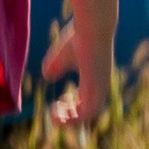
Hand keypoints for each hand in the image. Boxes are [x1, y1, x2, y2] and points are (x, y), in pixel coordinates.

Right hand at [42, 12, 110, 132]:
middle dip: (70, 117)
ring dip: (70, 120)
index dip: (72, 107)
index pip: (87, 102)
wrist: (92, 28)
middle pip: (88, 112)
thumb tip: (48, 77)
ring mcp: (100, 88)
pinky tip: (59, 110)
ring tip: (54, 117)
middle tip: (54, 112)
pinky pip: (89, 113)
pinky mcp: (98, 88)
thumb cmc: (78, 37)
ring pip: (89, 115)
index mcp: (93, 79)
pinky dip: (74, 117)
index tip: (58, 101)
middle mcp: (99, 86)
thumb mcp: (61, 55)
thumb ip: (55, 66)